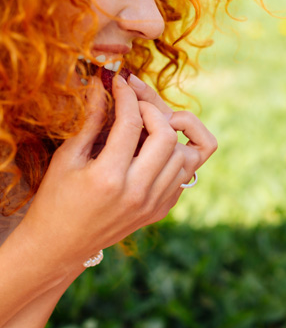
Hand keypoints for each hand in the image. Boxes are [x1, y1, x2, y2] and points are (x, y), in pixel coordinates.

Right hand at [17, 74, 215, 268]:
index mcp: (109, 178)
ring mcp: (155, 203)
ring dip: (170, 134)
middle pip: (168, 137)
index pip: (132, 123)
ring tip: (147, 125)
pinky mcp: (163, 208)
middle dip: (154, 110)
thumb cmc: (57, 199)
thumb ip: (92, 121)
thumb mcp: (67, 158)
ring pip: (185, 155)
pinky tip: (153, 149)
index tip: (120, 82)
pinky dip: (176, 155)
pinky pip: (185, 174)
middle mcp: (138, 192)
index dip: (127, 96)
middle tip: (136, 104)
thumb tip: (104, 86)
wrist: (62, 245)